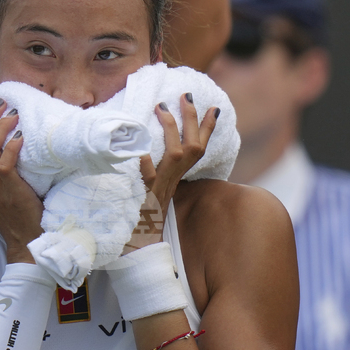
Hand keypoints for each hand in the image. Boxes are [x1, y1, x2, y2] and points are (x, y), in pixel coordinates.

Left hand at [124, 93, 218, 252]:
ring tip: (161, 107)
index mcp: (175, 181)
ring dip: (170, 130)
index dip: (207, 129)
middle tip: (186, 95)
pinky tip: (139, 147)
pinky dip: (144, 163)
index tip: (214, 108)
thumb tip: (149, 153)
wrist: (135, 253)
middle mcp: (171, 184)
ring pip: (175, 156)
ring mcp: (158, 190)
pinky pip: (146, 178)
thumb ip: (154, 175)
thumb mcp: (152, 194)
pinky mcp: (144, 199)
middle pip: (192, 148)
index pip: (197, 151)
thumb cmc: (141, 223)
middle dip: (192, 119)